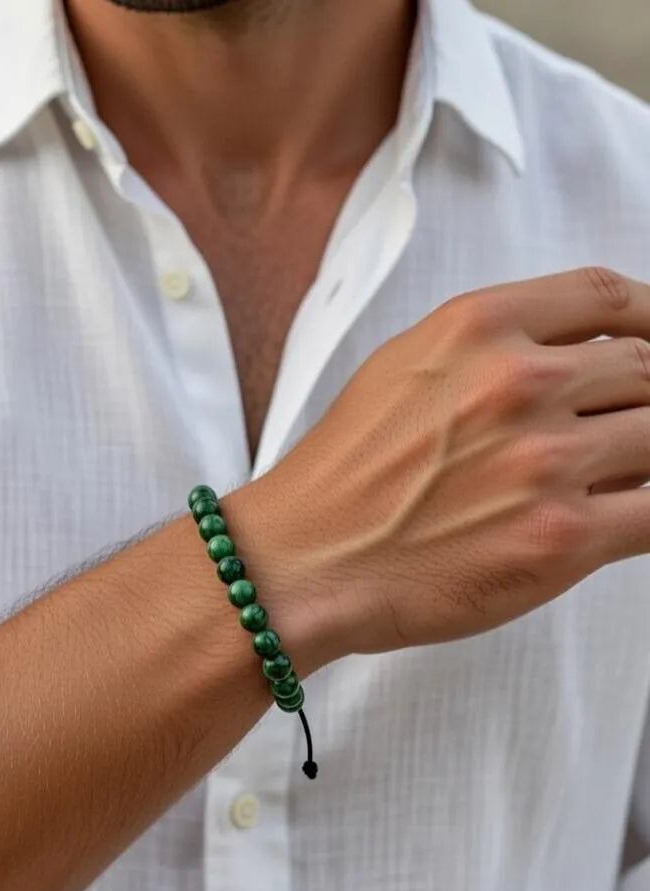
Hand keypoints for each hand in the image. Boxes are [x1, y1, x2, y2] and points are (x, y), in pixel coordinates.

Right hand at [258, 267, 649, 659]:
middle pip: (647, 368)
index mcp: (480, 329)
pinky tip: (630, 512)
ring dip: (645, 455)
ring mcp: (547, 462)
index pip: (607, 296)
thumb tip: (572, 357)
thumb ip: (493, 349)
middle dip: (646, 397)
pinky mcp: (563, 538)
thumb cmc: (346, 478)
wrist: (306, 562)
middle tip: (627, 422)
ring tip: (613, 474)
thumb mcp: (405, 368)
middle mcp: (520, 384)